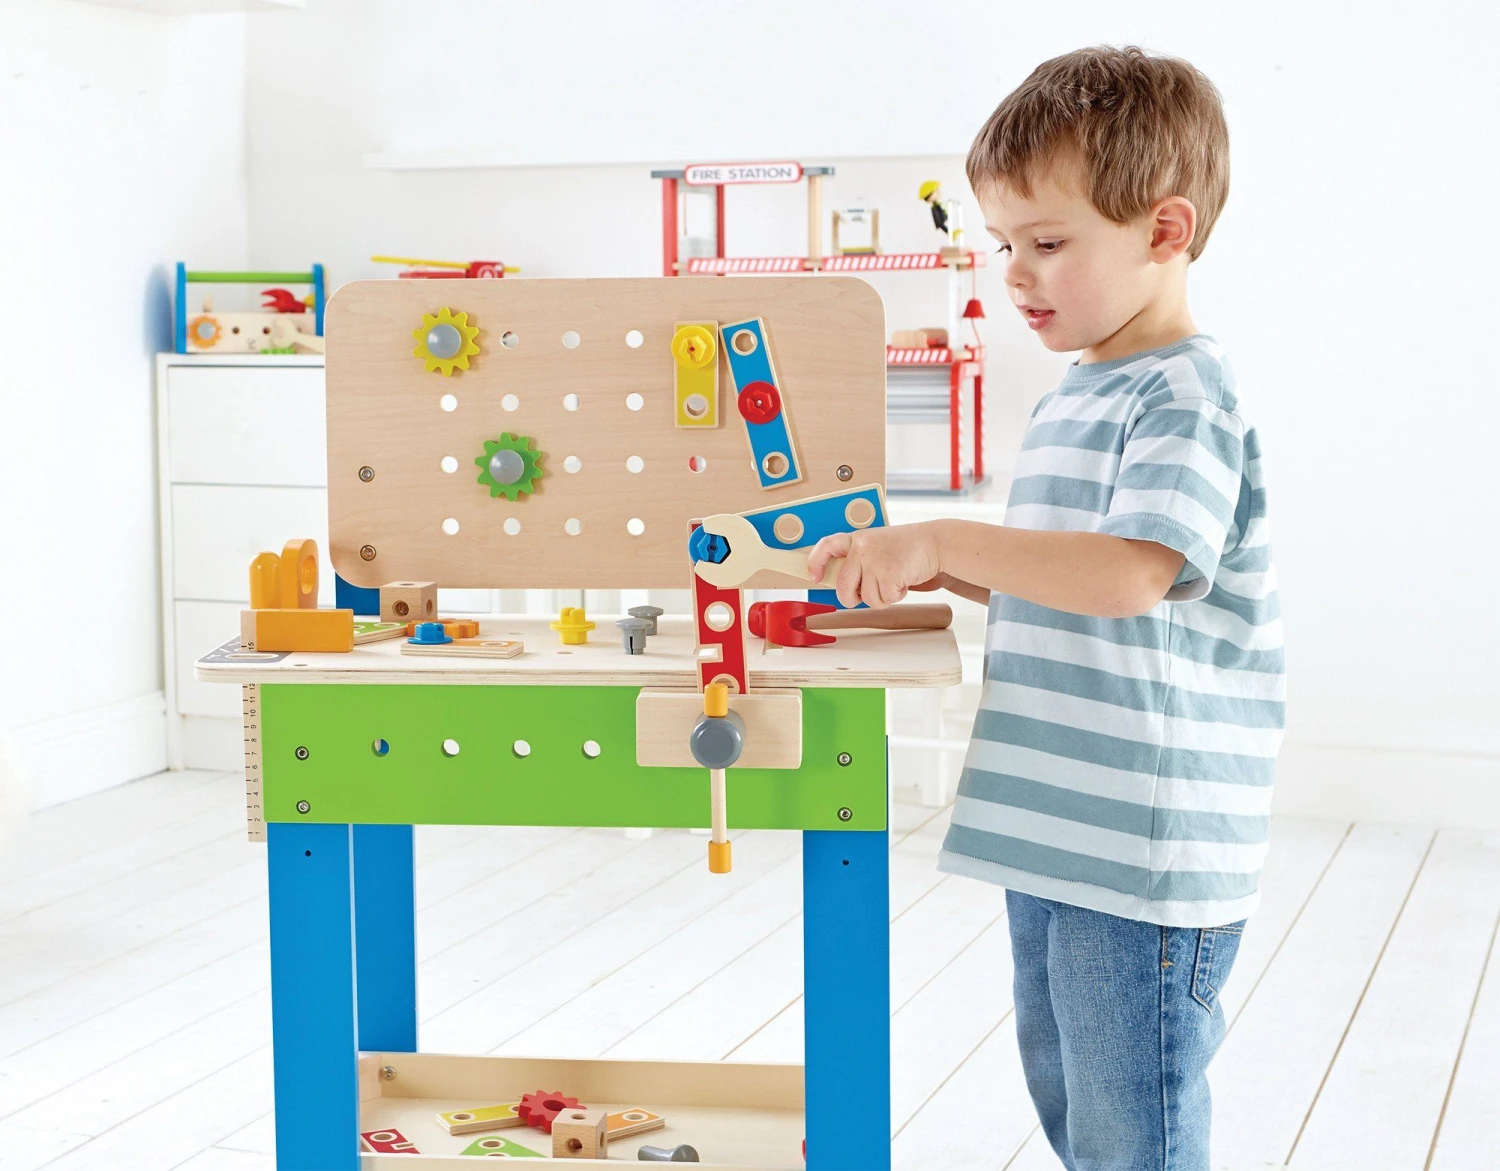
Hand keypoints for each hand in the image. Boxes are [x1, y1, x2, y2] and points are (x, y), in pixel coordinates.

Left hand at [806, 524, 941, 608]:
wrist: (935, 542)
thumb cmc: (907, 548)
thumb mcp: (877, 547)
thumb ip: (860, 561)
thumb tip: (844, 586)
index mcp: (857, 539)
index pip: (826, 546)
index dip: (816, 562)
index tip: (815, 576)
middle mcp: (862, 548)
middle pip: (843, 588)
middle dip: (853, 599)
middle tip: (865, 595)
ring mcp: (874, 561)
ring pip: (867, 598)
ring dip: (883, 597)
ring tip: (895, 580)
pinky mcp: (888, 574)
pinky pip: (885, 599)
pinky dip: (896, 596)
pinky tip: (904, 581)